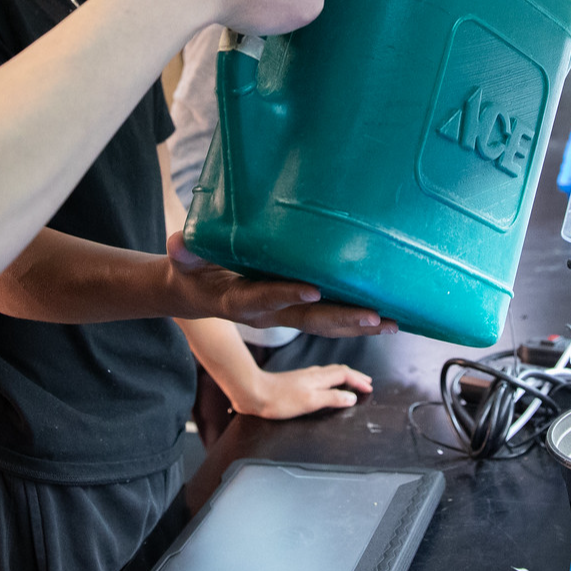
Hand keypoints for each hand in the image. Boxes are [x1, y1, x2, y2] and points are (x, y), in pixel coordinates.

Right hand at [162, 233, 393, 336]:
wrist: (195, 295)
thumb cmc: (191, 272)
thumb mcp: (183, 263)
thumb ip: (184, 254)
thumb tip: (178, 244)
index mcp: (240, 300)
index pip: (265, 298)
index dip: (287, 294)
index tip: (313, 289)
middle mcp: (267, 314)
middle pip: (308, 320)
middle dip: (342, 319)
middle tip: (375, 317)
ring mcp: (283, 315)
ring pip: (324, 324)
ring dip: (358, 325)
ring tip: (392, 323)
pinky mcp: (293, 311)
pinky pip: (327, 319)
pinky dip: (354, 320)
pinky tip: (383, 318)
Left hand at [232, 363, 372, 418]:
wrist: (254, 393)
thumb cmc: (280, 399)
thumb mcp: (310, 401)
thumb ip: (332, 398)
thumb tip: (352, 397)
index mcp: (319, 377)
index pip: (345, 374)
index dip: (359, 380)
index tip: (369, 387)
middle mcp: (313, 373)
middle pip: (339, 371)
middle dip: (355, 376)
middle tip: (366, 382)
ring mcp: (303, 376)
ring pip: (329, 373)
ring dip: (344, 377)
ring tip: (351, 383)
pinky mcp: (295, 381)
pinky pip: (320, 377)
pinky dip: (330, 380)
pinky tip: (325, 385)